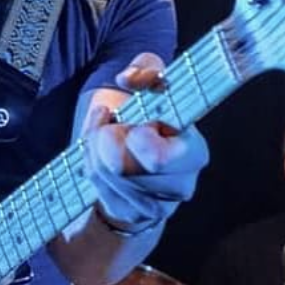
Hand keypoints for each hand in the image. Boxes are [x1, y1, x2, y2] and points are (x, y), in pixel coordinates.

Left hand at [84, 53, 208, 231]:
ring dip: (95, 151)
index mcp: (193, 150)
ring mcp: (158, 206)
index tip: (136, 129)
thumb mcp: (150, 80)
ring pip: (106, 176)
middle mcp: (182, 183)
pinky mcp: (135, 217)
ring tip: (108, 139)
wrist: (132, 149)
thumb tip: (129, 78)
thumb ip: (147, 67)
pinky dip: (92, 169)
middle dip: (106, 138)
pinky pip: (98, 190)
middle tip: (114, 126)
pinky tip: (103, 159)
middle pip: (122, 165)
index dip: (141, 141)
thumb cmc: (145, 111)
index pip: (163, 156)